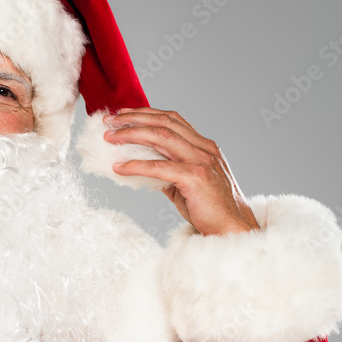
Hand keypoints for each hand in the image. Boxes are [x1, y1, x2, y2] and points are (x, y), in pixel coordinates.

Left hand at [102, 107, 259, 235]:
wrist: (232, 228)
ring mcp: (201, 162)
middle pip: (164, 123)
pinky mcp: (195, 178)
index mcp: (204, 146)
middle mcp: (204, 149)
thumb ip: (167, 170)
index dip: (146, 113)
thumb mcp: (186, 183)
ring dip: (131, 135)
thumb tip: (139, 166)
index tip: (123, 114)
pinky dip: (136, 165)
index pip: (172, 119)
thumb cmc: (209, 208)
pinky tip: (120, 167)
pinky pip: (159, 167)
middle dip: (134, 119)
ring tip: (110, 138)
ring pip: (161, 137)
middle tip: (109, 121)